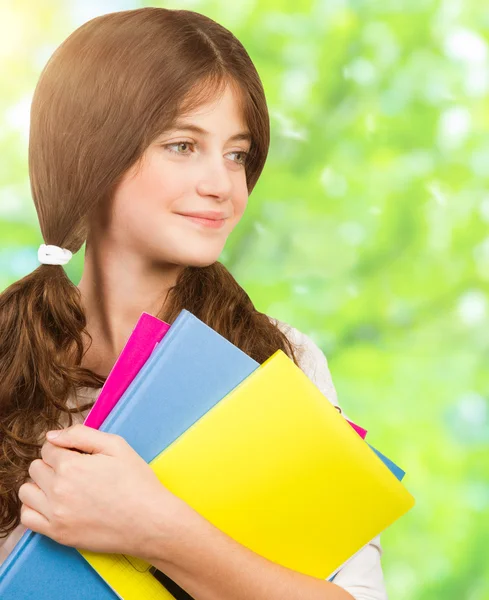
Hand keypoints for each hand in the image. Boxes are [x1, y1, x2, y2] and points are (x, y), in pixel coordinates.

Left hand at [19, 424, 183, 558]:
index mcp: (71, 466)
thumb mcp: (116, 446)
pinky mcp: (58, 534)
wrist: (149, 521)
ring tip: (62, 487)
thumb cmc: (137, 482)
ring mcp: (56, 514)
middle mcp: (58, 490)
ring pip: (27, 491)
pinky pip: (27, 518)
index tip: (78, 455)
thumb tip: (52, 436)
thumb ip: (81, 434)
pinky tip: (54, 505)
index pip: (48, 448)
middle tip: (74, 471)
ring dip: (40, 485)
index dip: (63, 448)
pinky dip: (35, 508)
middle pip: (36, 467)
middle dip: (51, 464)